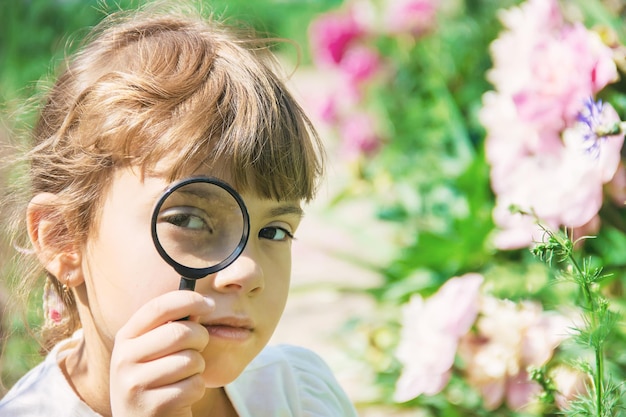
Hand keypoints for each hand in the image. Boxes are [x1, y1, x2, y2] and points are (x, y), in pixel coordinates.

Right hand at [110, 290, 212, 416]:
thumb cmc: (158, 380)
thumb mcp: (154, 350)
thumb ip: (171, 327)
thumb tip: (200, 304)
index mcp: (126, 338)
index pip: (158, 307)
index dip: (188, 300)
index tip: (210, 304)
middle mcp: (123, 358)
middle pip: (180, 332)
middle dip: (201, 338)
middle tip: (198, 348)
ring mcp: (134, 384)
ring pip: (190, 360)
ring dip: (198, 368)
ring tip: (184, 376)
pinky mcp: (150, 407)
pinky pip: (192, 386)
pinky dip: (196, 390)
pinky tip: (182, 396)